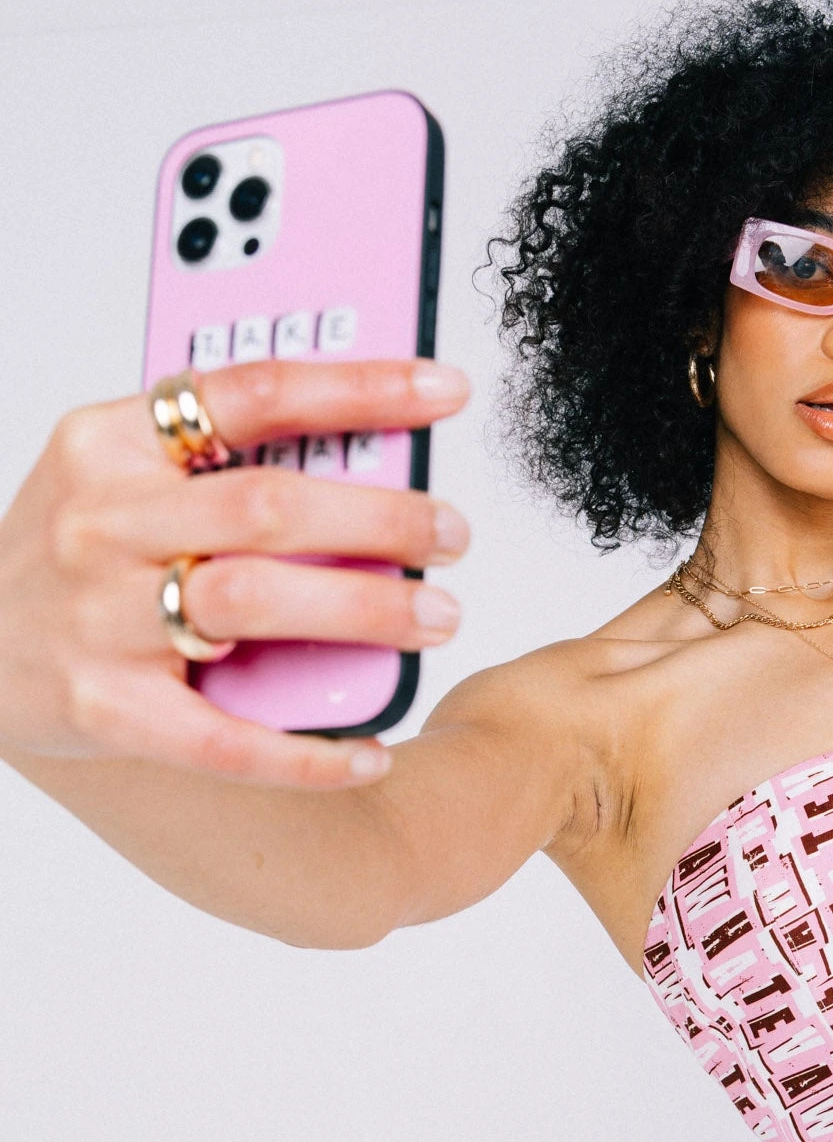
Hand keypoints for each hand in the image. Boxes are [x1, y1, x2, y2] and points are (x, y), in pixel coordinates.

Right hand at [0, 358, 469, 788]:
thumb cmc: (73, 557)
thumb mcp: (118, 479)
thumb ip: (217, 463)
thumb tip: (362, 464)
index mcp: (109, 443)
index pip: (249, 393)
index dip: (358, 387)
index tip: (443, 392)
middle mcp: (100, 523)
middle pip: (266, 506)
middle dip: (379, 517)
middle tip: (450, 533)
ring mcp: (99, 618)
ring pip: (251, 603)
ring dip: (361, 609)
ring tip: (436, 617)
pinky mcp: (104, 709)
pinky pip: (223, 738)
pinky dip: (306, 753)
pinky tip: (370, 754)